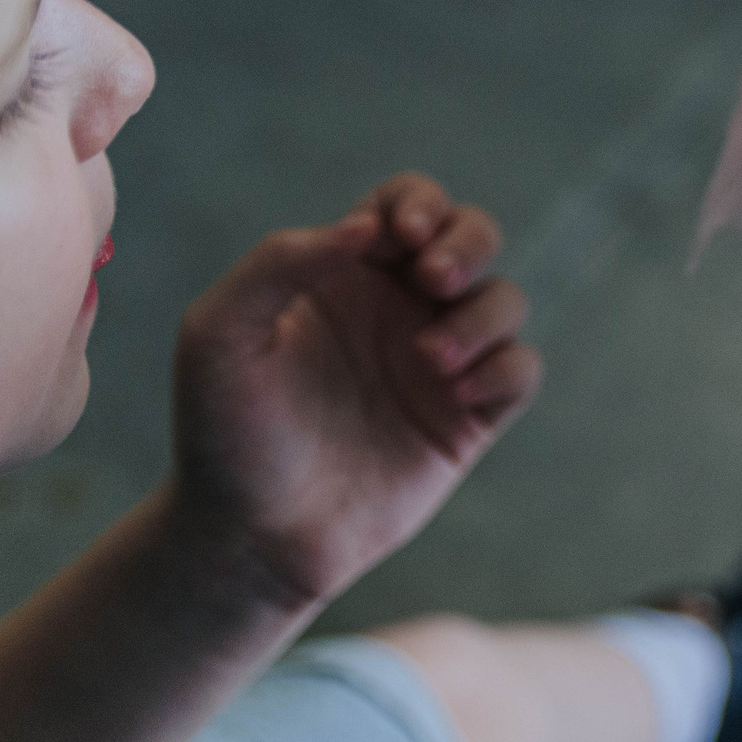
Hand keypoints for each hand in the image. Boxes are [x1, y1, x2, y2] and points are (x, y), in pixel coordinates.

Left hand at [170, 174, 540, 606]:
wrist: (252, 538)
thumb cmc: (223, 434)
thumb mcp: (219, 335)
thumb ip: (278, 262)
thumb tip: (366, 228)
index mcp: (343, 277)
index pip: (405, 204)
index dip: (420, 203)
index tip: (402, 236)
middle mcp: (399, 310)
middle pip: (472, 235)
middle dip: (469, 242)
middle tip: (434, 280)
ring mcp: (440, 363)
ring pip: (505, 299)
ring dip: (481, 315)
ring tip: (432, 360)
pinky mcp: (470, 419)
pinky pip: (522, 369)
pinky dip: (504, 369)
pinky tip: (459, 394)